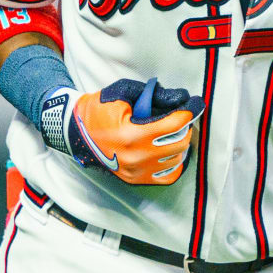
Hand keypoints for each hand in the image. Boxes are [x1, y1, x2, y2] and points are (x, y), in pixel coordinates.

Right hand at [41, 78, 200, 185]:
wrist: (75, 132)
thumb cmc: (97, 109)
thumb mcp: (122, 92)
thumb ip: (153, 94)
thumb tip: (181, 99)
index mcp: (131, 135)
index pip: (174, 124)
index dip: (190, 111)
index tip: (197, 103)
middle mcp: (136, 157)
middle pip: (180, 142)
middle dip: (185, 126)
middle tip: (181, 116)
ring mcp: (136, 172)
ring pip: (176, 159)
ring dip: (180, 143)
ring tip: (173, 131)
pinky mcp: (135, 180)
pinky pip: (168, 176)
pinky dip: (174, 163)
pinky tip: (170, 150)